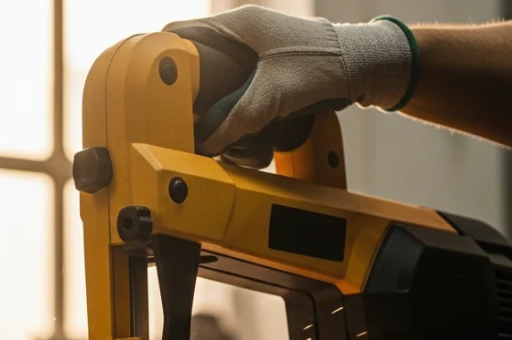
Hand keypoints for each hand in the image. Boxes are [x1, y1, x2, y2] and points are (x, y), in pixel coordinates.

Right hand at [164, 5, 415, 161]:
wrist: (366, 66)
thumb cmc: (327, 64)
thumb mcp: (276, 94)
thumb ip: (239, 118)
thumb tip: (206, 142)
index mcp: (237, 25)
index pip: (177, 32)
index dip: (157, 57)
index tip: (146, 85)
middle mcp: (240, 34)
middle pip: (191, 58)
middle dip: (180, 87)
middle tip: (171, 113)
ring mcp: (251, 51)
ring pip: (210, 75)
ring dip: (204, 100)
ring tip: (201, 123)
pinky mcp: (263, 69)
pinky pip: (230, 86)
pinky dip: (225, 105)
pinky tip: (230, 124)